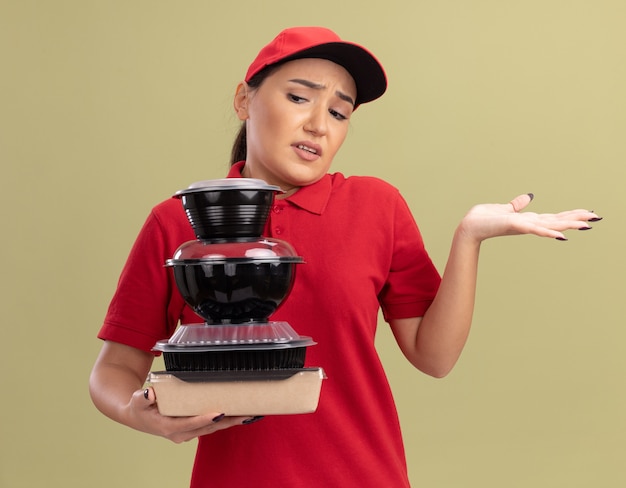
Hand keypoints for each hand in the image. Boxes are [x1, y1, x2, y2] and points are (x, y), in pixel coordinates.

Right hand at [127, 387, 254, 443]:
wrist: (137, 417)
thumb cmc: (139, 407)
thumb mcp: (137, 401)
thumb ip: (143, 397)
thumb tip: (150, 393)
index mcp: (169, 427)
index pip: (191, 424)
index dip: (205, 419)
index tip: (219, 412)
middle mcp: (181, 433)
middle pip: (208, 427)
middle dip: (228, 421)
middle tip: (245, 413)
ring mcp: (187, 433)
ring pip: (212, 428)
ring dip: (230, 422)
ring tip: (248, 414)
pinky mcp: (192, 429)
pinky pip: (211, 426)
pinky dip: (224, 421)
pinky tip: (237, 415)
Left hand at [458, 193, 601, 242]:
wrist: (469, 227)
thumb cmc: (483, 219)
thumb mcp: (504, 209)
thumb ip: (517, 205)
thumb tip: (529, 197)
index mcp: (528, 220)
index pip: (553, 217)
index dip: (570, 214)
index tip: (588, 213)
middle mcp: (529, 224)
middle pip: (558, 220)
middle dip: (577, 219)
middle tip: (598, 217)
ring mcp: (524, 226)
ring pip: (552, 225)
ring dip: (570, 224)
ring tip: (588, 224)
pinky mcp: (516, 226)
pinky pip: (536, 230)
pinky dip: (549, 233)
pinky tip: (563, 236)